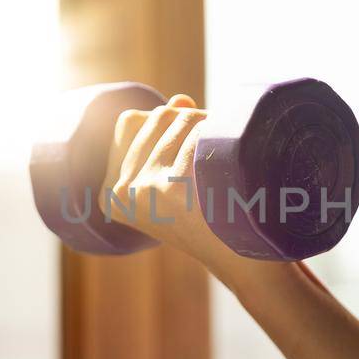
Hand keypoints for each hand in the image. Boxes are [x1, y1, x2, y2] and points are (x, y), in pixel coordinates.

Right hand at [99, 94, 244, 268]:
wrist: (247, 260)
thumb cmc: (216, 216)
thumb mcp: (179, 179)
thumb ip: (169, 137)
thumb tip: (179, 98)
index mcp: (111, 195)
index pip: (130, 121)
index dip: (167, 122)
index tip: (191, 154)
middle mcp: (118, 194)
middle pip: (157, 115)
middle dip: (193, 121)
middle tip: (218, 156)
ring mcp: (142, 191)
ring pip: (181, 117)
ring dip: (213, 126)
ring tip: (228, 163)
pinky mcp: (169, 189)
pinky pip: (200, 131)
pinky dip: (224, 137)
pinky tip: (235, 167)